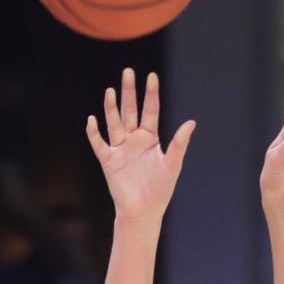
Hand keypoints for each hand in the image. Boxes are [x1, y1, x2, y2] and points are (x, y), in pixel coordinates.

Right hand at [86, 68, 194, 222]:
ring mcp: (120, 149)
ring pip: (114, 123)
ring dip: (112, 108)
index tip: (151, 76)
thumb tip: (191, 123)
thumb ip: (179, 143)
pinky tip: (91, 120)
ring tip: (111, 90)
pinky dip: (94, 133)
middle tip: (128, 71)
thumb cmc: (160, 190)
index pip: (150, 110)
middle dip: (129, 92)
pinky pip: (99, 144)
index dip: (151, 94)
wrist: (144, 211)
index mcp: (150, 138)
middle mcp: (134, 140)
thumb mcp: (172, 164)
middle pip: (131, 111)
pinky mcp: (109, 161)